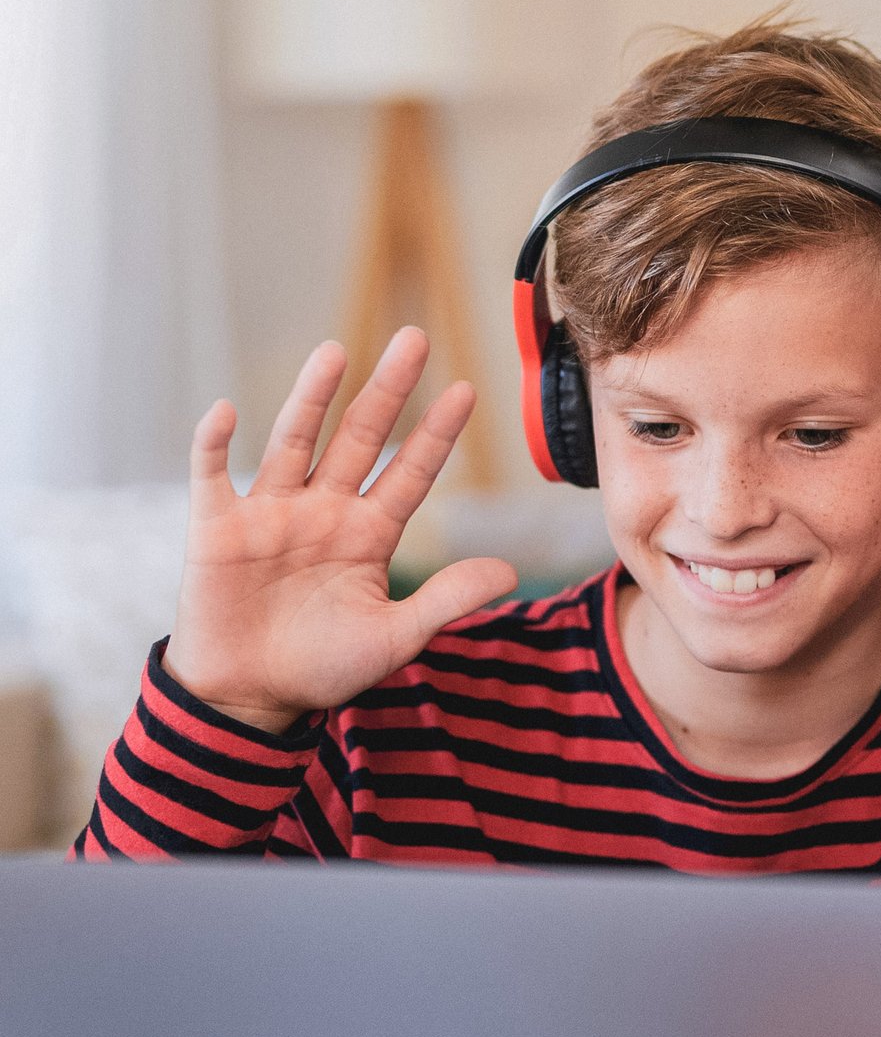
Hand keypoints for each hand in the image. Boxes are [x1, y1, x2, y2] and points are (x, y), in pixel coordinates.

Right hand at [162, 327, 517, 733]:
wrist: (249, 699)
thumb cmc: (322, 668)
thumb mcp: (394, 638)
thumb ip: (446, 601)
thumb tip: (510, 573)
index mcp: (368, 534)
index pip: (409, 473)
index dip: (435, 435)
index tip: (467, 391)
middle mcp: (324, 511)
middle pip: (359, 438)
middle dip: (387, 391)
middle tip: (415, 338)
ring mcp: (271, 514)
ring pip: (294, 441)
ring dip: (311, 397)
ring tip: (335, 352)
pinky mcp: (217, 527)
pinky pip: (213, 475)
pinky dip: (214, 444)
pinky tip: (226, 412)